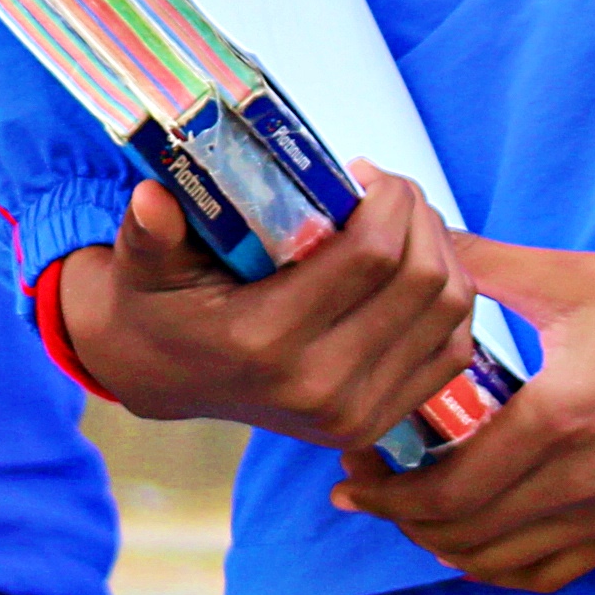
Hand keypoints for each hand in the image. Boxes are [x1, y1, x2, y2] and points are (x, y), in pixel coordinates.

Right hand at [48, 166, 480, 454]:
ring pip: (449, 314)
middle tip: (386, 189)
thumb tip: (153, 198)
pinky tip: (415, 266)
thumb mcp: (143, 261)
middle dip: (418, 216)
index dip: (388, 201)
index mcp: (264, 342)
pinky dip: (450, 300)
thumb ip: (149, 230)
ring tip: (402, 222)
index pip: (369, 258)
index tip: (365, 171)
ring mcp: (355, 413)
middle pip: (422, 281)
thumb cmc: (159, 304)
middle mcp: (320, 388)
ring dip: (441, 251)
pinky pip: (451, 350)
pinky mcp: (377, 423)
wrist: (164, 376)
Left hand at [332, 231, 594, 593]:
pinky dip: (499, 562)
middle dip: (399, 512)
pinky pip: (549, 571)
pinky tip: (472, 527)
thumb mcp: (563, 273)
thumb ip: (468, 254)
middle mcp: (585, 483)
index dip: (382, 484)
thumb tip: (382, 193)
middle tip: (363, 478)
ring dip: (443, 541)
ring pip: (500, 563)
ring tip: (408, 501)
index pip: (443, 486)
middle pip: (460, 533)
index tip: (347, 456)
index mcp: (558, 419)